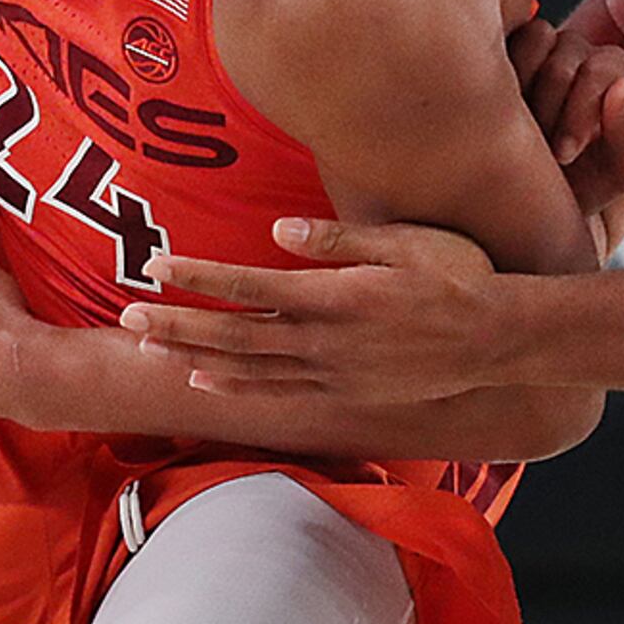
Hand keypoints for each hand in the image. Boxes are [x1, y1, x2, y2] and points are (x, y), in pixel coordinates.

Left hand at [119, 216, 514, 402]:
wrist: (497, 341)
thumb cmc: (457, 277)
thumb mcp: (405, 242)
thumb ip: (338, 238)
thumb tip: (277, 228)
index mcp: (336, 297)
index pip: (250, 286)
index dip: (199, 277)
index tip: (156, 265)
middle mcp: (325, 341)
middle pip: (234, 334)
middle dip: (176, 324)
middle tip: (125, 318)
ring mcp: (332, 373)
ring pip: (247, 369)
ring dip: (193, 356)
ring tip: (147, 347)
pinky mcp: (343, 394)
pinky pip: (276, 394)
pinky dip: (235, 388)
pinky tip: (201, 379)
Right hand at [509, 14, 623, 223]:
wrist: (529, 205)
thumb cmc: (579, 185)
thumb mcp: (617, 173)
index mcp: (607, 73)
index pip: (604, 66)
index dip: (584, 107)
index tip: (565, 155)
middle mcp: (573, 53)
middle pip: (566, 56)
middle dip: (551, 109)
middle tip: (537, 152)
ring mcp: (532, 49)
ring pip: (532, 41)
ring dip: (522, 89)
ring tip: (512, 132)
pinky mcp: (495, 51)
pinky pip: (497, 42)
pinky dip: (492, 73)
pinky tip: (489, 114)